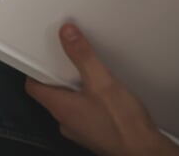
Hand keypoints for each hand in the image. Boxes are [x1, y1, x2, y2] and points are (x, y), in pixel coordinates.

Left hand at [25, 24, 178, 155]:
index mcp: (60, 108)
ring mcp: (80, 129)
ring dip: (76, 88)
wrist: (144, 151)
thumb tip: (67, 35)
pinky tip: (105, 95)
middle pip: (52, 93)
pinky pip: (84, 112)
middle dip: (60, 75)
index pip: (34, 87)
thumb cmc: (123, 125)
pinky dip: (89, 101)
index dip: (35, 69)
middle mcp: (66, 121)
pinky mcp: (94, 133)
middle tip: (70, 59)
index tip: (41, 55)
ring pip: (69, 103)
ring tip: (91, 75)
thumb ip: (83, 55)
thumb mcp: (102, 81)